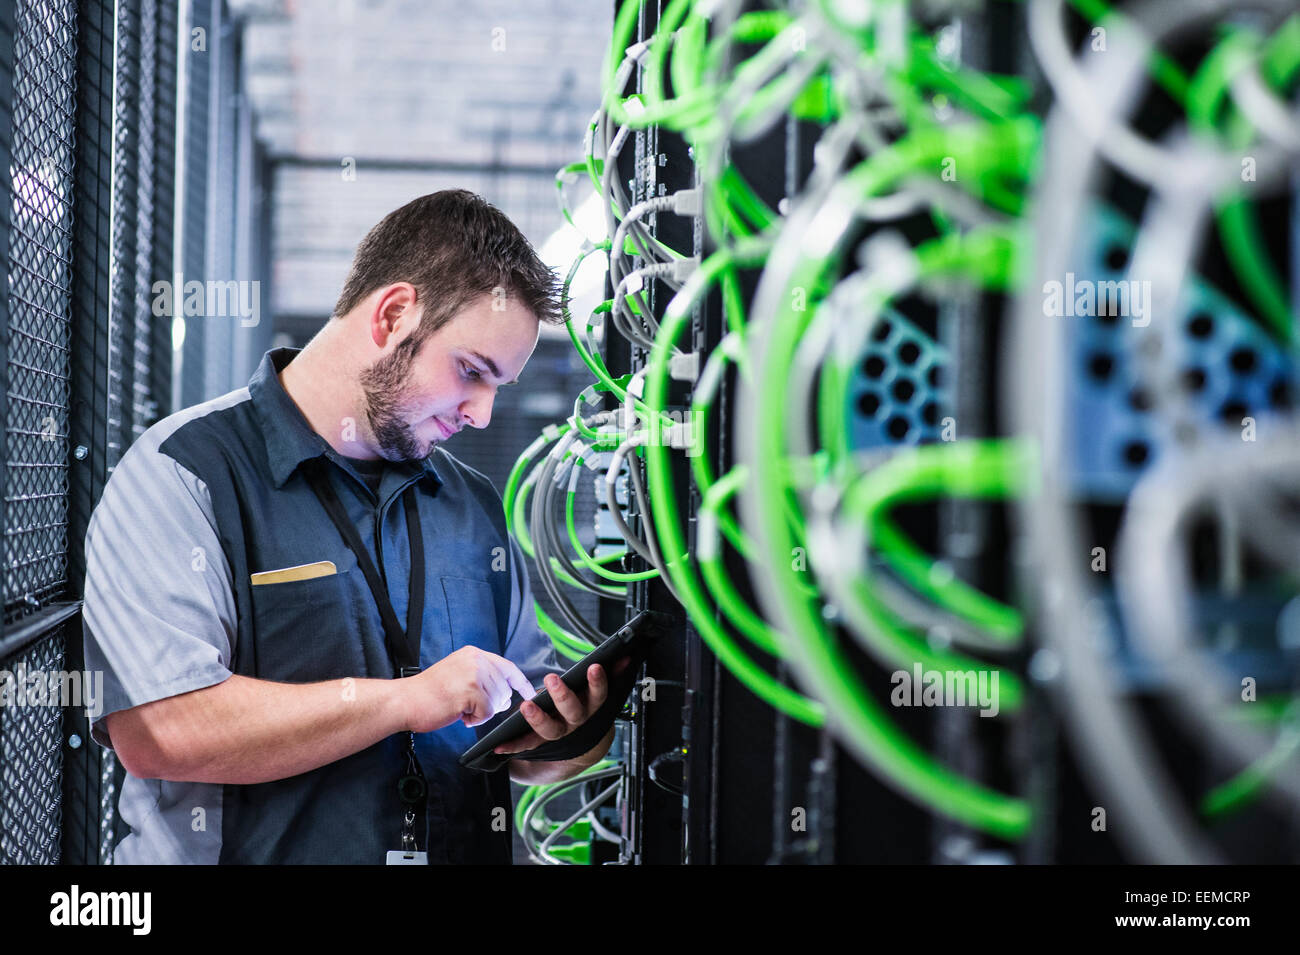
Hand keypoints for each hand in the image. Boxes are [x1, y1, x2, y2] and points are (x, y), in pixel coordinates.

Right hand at [402, 645, 535, 732]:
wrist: (404, 701)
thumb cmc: (429, 694)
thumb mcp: (459, 675)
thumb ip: (482, 678)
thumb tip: (508, 695)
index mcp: (474, 654)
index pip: (507, 667)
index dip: (521, 682)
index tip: (531, 694)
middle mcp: (476, 660)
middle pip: (504, 689)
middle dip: (492, 705)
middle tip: (468, 707)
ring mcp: (474, 674)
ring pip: (497, 702)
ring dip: (481, 712)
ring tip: (460, 708)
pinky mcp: (471, 691)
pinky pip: (487, 713)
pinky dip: (475, 719)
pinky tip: (459, 714)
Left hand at [493, 657, 631, 755]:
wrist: (580, 746)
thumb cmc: (584, 706)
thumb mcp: (598, 691)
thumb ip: (612, 673)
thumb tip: (626, 655)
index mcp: (591, 707)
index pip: (599, 695)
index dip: (598, 682)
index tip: (594, 666)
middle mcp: (576, 722)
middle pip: (573, 712)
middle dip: (563, 696)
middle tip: (553, 678)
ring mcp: (558, 733)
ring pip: (551, 730)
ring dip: (538, 719)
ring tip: (526, 706)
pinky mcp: (540, 742)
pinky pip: (527, 744)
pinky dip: (513, 746)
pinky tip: (499, 745)